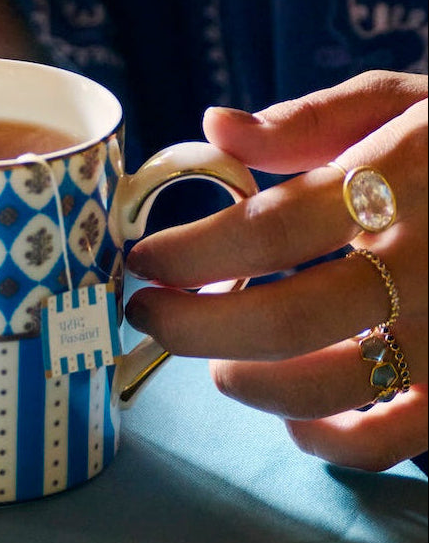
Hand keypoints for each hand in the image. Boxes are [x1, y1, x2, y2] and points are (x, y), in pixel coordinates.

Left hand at [125, 70, 426, 470]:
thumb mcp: (404, 101)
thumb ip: (311, 119)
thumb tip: (216, 127)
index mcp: (401, 178)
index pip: (271, 229)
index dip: (192, 252)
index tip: (142, 258)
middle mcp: (426, 263)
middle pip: (285, 320)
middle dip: (194, 327)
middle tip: (149, 316)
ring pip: (328, 387)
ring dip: (248, 383)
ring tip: (217, 362)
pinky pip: (389, 441)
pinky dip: (326, 439)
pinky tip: (292, 414)